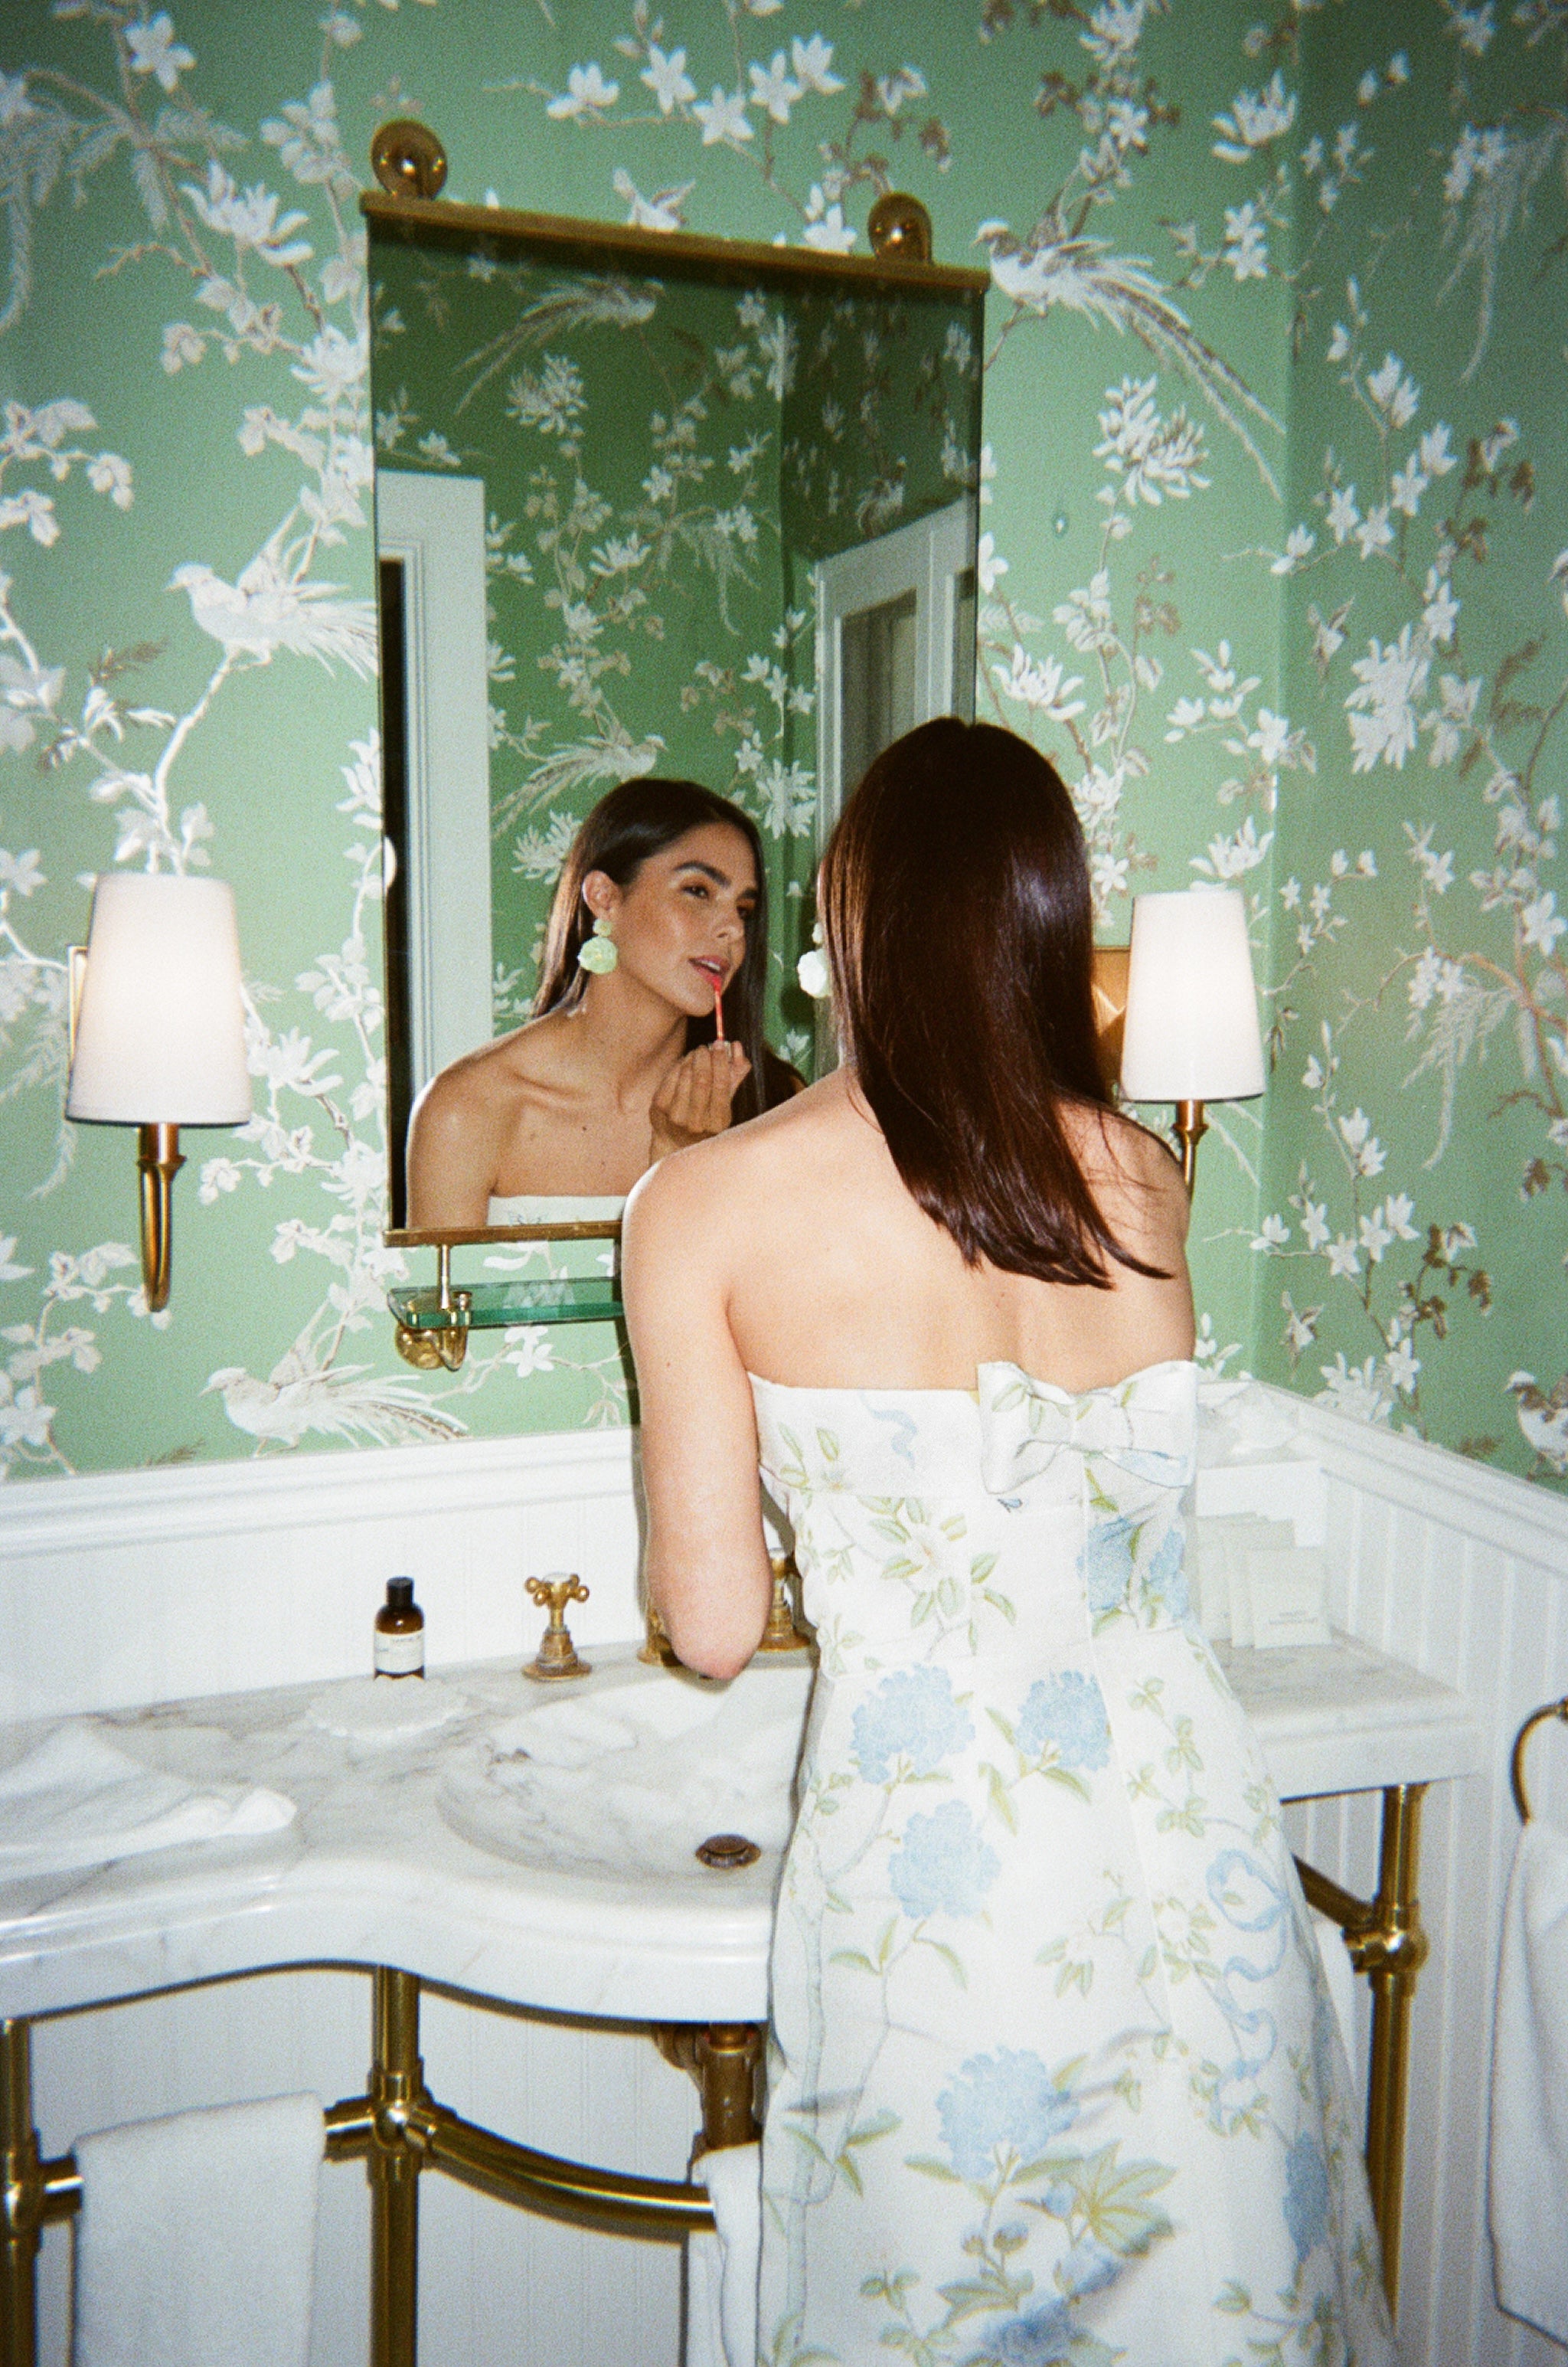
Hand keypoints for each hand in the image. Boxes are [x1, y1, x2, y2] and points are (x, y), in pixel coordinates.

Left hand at [649, 1040, 751, 1158]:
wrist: (675, 1142)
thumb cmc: (705, 1118)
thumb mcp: (724, 1103)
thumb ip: (734, 1076)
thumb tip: (738, 1048)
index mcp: (717, 1122)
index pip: (722, 1085)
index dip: (722, 1062)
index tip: (722, 1045)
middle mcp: (696, 1122)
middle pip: (702, 1080)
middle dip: (705, 1058)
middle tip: (706, 1047)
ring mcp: (675, 1116)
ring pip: (685, 1076)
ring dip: (692, 1059)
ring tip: (697, 1053)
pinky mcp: (659, 1108)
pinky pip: (671, 1077)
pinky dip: (679, 1065)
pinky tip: (684, 1062)